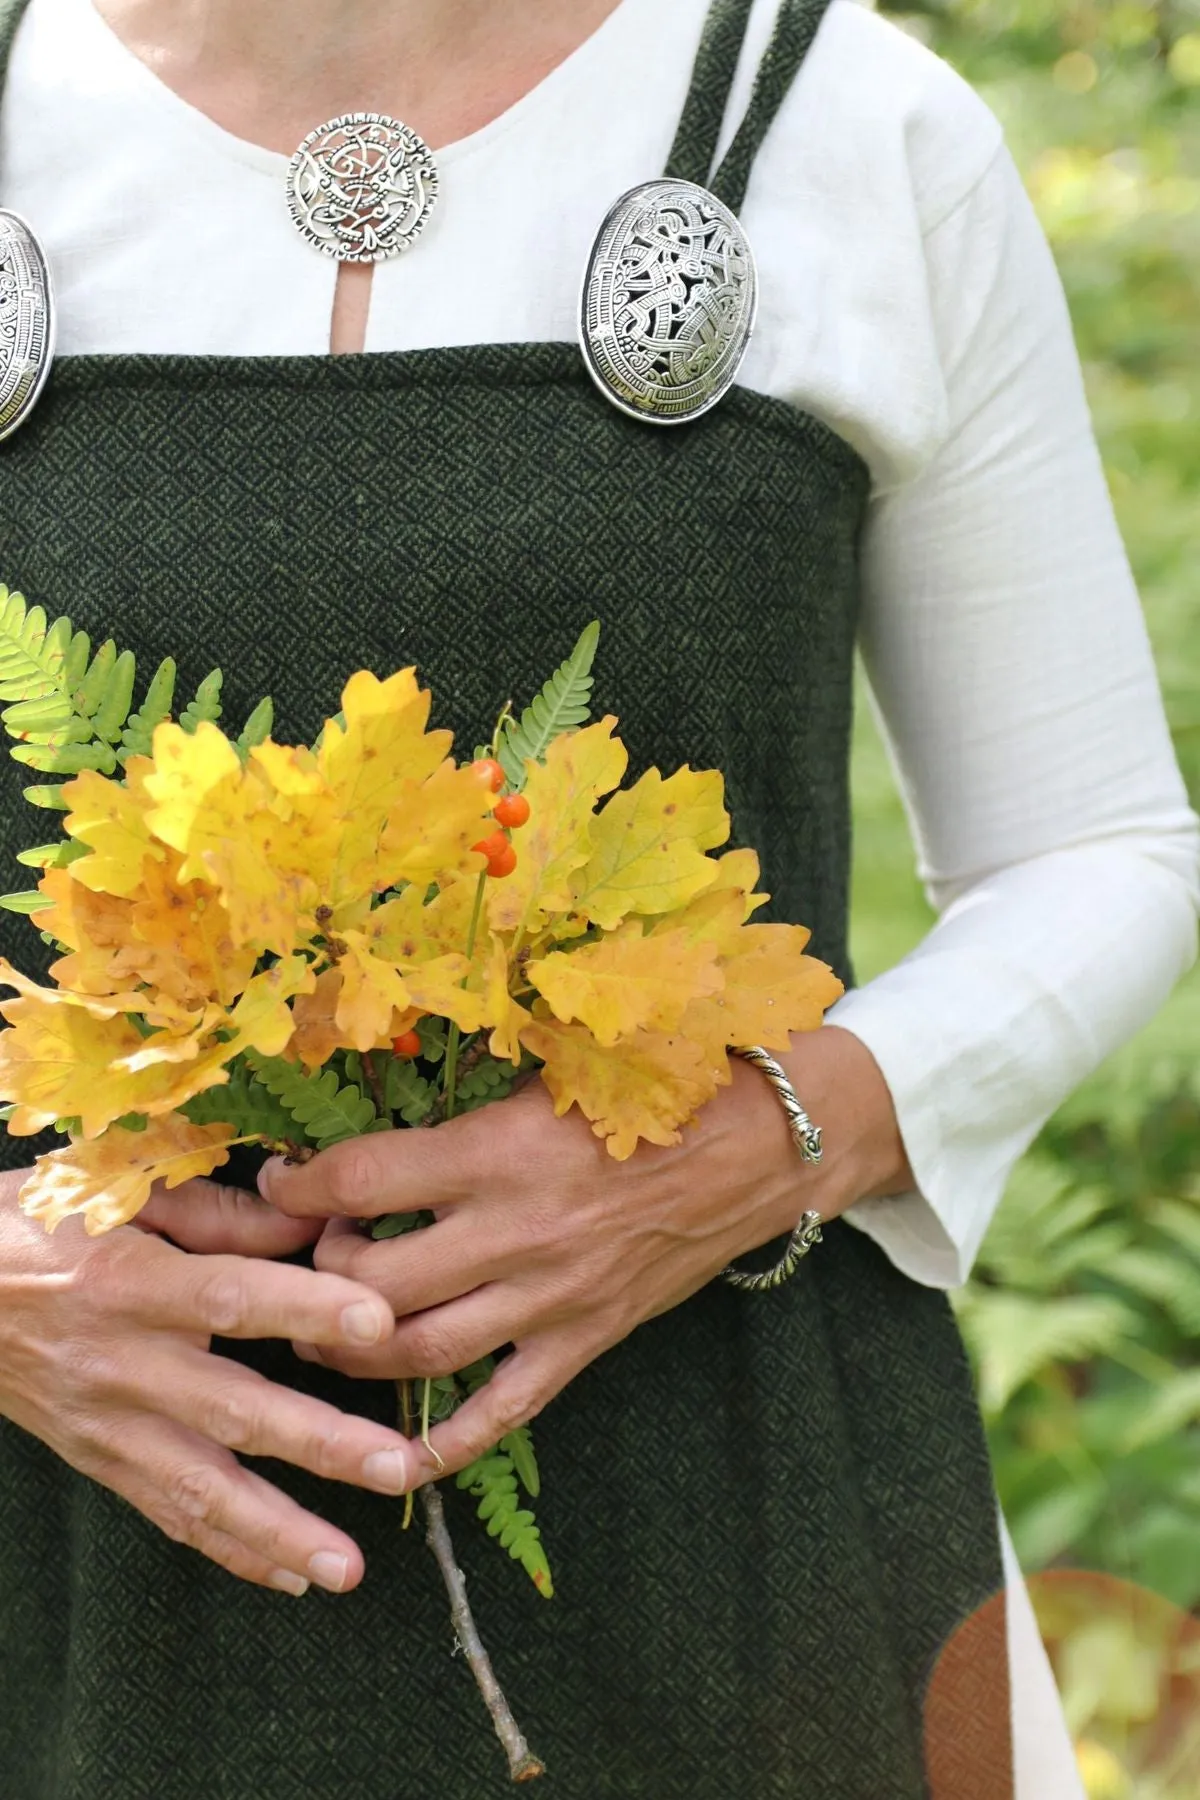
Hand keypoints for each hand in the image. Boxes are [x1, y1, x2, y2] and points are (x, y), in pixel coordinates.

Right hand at [0, 1171, 427, 1596]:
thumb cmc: (34, 1224)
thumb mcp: (114, 1189)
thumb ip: (216, 1210)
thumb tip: (310, 1221)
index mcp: (127, 1281)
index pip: (229, 1296)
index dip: (304, 1308)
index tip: (377, 1320)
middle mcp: (119, 1362)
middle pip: (231, 1408)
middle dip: (320, 1442)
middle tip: (397, 1463)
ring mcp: (107, 1424)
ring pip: (201, 1489)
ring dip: (280, 1532)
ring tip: (349, 1568)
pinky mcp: (97, 1462)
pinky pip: (169, 1515)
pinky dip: (231, 1552)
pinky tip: (292, 1577)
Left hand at [261, 1026, 910, 1486]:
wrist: (762, 1147)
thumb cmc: (656, 1088)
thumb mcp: (556, 1069)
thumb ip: (472, 1099)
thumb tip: (382, 1101)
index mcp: (500, 1151)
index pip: (362, 1180)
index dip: (299, 1184)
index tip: (277, 1181)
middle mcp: (515, 1232)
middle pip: (371, 1283)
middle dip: (318, 1274)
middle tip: (314, 1251)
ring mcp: (549, 1298)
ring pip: (418, 1353)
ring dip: (355, 1349)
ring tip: (337, 1325)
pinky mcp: (584, 1341)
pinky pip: (501, 1411)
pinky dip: (444, 1445)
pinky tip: (399, 1459)